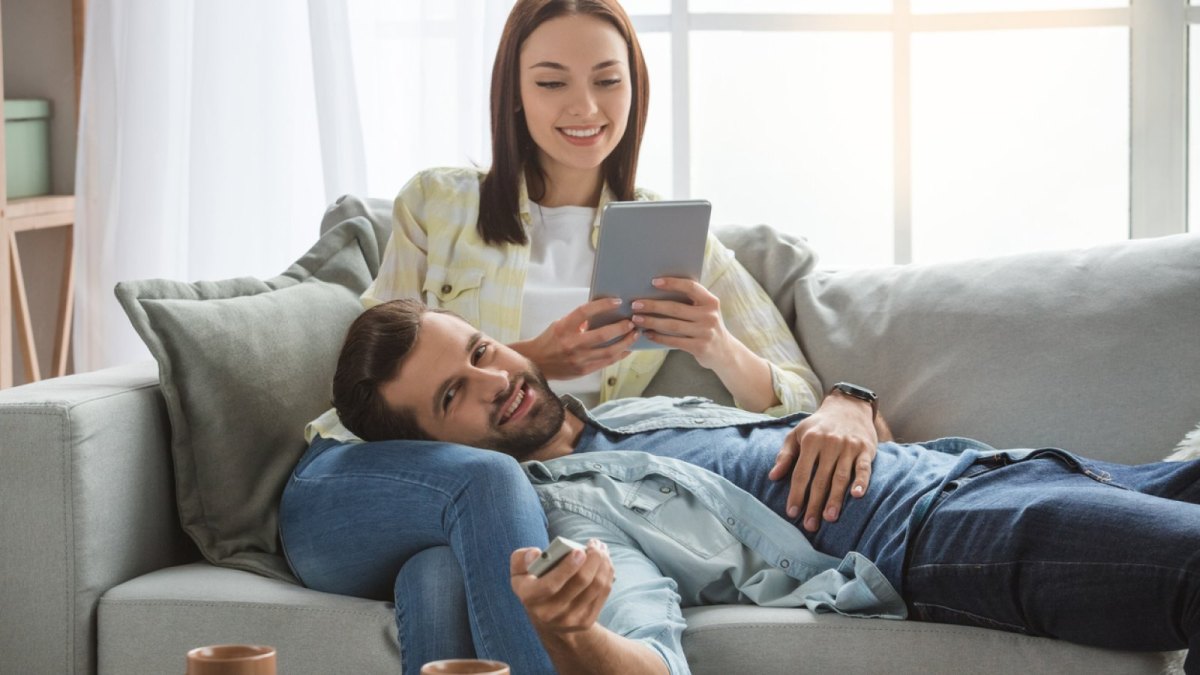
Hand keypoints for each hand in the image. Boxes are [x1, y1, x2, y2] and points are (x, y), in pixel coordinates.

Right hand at [510, 539, 613, 634]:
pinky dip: (607, 573)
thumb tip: (536, 554)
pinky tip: (605, 562)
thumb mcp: (519, 572)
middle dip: (593, 559)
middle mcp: (550, 613)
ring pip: (596, 586)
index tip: (579, 551)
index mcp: (530, 597)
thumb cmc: (534, 584)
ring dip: (603, 563)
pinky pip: (603, 592)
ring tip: (601, 549)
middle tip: (594, 544)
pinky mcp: (586, 621)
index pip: (550, 585)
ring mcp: (570, 620)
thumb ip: (521, 559)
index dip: (566, 568)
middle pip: (580, 582)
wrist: (547, 617)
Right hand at [512, 299, 637, 378]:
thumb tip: (603, 312)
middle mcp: (571, 344)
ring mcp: (578, 359)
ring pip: (608, 352)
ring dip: (625, 343)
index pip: (585, 312)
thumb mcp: (560, 324)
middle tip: (631, 322)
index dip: (602, 305)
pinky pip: (606, 363)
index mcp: (563, 328)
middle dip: (620, 328)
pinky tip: (627, 349)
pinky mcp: (583, 370)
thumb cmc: (550, 340)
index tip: (617, 301)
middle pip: (602, 335)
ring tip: (634, 335)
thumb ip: (578, 320)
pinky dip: (619, 355)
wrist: (536, 363)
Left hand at [629, 278, 731, 368]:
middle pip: (676, 308)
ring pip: (672, 325)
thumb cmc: (707, 326)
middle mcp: (709, 316)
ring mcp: (705, 332)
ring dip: (651, 321)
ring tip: (637, 318)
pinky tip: (647, 333)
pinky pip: (674, 341)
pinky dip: (658, 337)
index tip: (653, 282)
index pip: (690, 287)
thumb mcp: (705, 311)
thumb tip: (657, 292)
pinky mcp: (699, 347)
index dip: (672, 283)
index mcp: (711, 302)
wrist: (725, 352)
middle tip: (635, 304)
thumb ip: (690, 302)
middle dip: (653, 305)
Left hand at [768, 394, 877, 531]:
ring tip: (829, 517)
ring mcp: (849, 447)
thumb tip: (772, 477)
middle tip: (810, 525)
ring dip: (836, 499)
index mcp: (811, 441)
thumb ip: (785, 455)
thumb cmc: (818, 425)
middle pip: (820, 479)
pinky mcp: (865, 449)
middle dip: (814, 503)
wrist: (848, 406)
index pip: (801, 472)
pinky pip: (864, 468)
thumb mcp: (797, 434)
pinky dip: (861, 482)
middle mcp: (830, 444)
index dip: (796, 494)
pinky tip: (857, 495)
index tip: (792, 513)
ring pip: (841, 477)